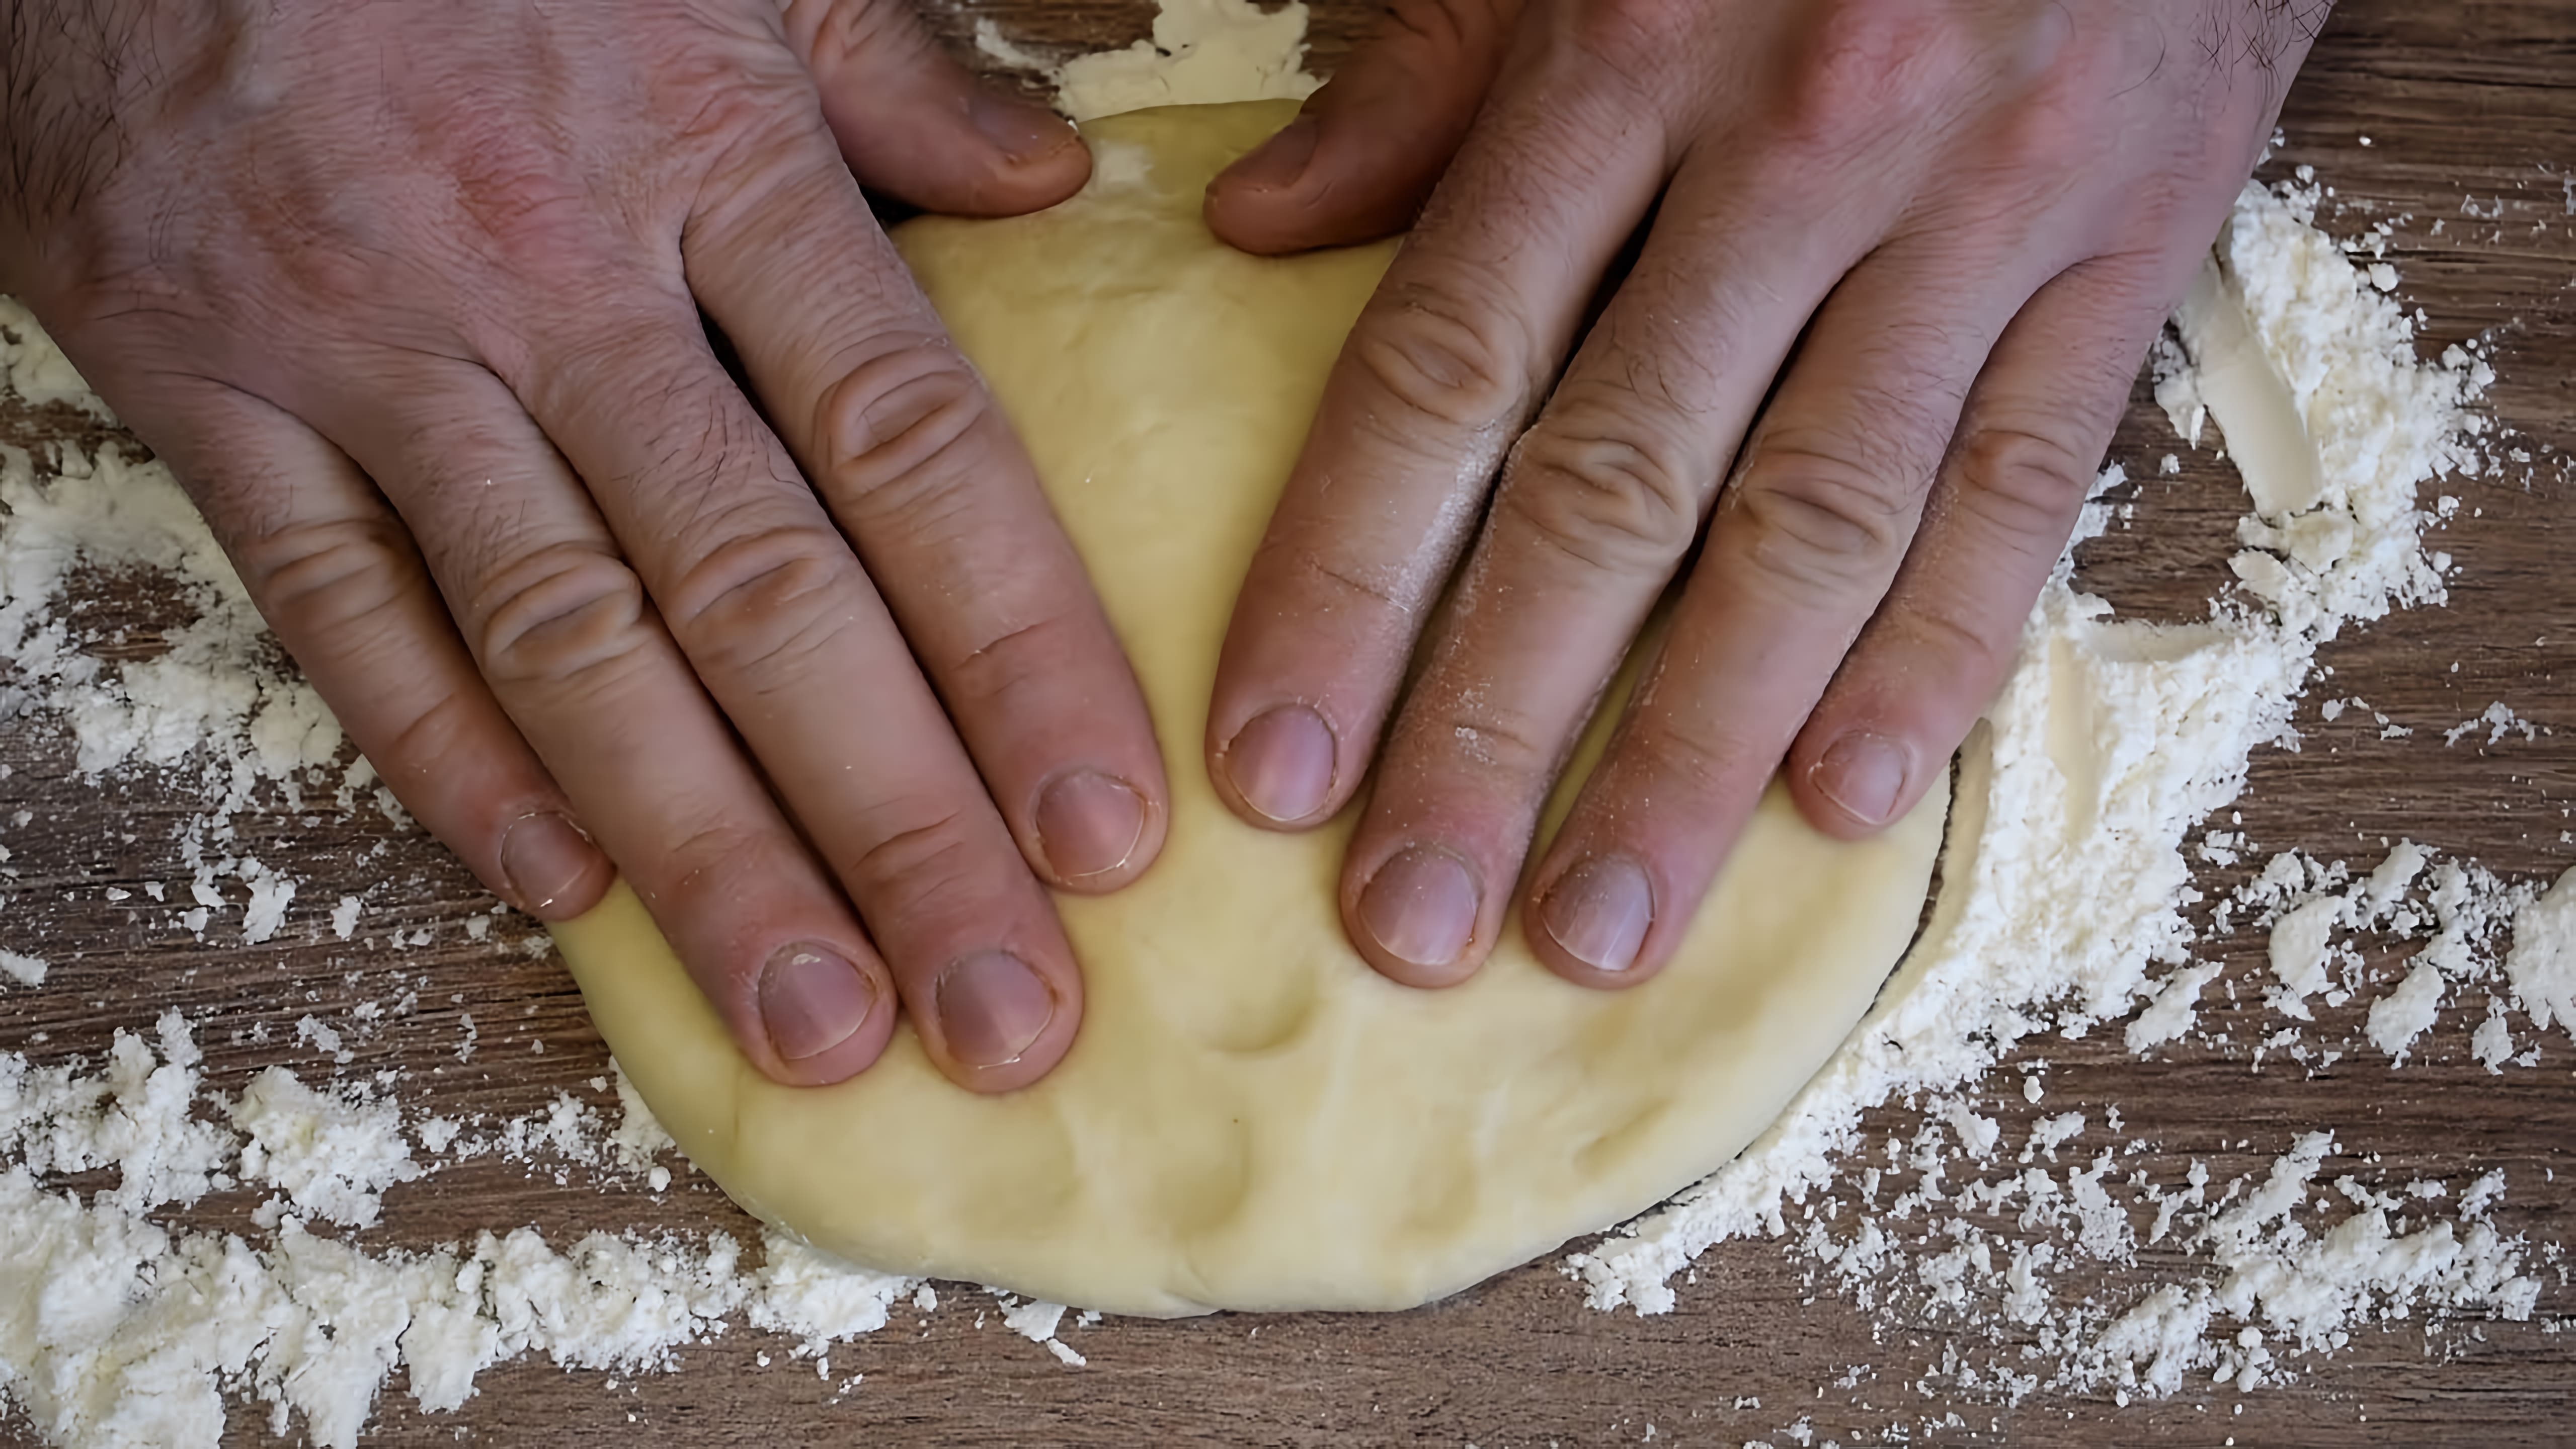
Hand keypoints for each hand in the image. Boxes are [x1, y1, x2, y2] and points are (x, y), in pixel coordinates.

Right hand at [1, 0, 1172, 1089]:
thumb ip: (894, 73)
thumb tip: (1060, 176)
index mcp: (711, 158)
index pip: (911, 448)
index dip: (1020, 652)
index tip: (1109, 828)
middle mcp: (552, 276)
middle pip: (761, 593)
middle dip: (897, 824)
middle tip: (1006, 1011)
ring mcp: (370, 345)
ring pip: (563, 641)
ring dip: (703, 853)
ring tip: (821, 1024)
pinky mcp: (211, 388)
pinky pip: (337, 606)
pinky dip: (445, 757)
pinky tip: (569, 891)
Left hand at [1200, 0, 2322, 985]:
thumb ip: (1424, 79)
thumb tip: (1253, 230)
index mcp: (1623, 54)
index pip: (1444, 368)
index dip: (1345, 583)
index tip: (1273, 767)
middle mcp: (1797, 147)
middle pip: (1613, 490)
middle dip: (1497, 728)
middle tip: (1411, 925)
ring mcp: (1977, 211)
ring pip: (1815, 527)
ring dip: (1700, 753)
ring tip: (1600, 928)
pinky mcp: (2128, 255)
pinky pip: (2023, 486)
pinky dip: (1936, 655)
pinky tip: (1842, 803)